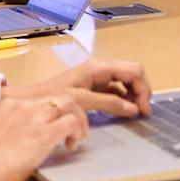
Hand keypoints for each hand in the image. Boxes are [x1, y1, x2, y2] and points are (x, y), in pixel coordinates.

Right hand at [0, 89, 89, 180]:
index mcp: (10, 104)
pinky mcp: (43, 134)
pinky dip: (78, 132)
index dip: (56, 112)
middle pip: (60, 97)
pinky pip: (72, 122)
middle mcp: (23, 105)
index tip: (59, 125)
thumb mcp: (0, 135)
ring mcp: (34, 117)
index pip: (42, 99)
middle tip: (75, 131)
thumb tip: (28, 142)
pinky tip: (72, 146)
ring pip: (71, 104)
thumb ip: (15, 131)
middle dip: (73, 112)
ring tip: (77, 138)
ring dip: (79, 121)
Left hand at [14, 58, 150, 119]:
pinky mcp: (95, 86)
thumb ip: (109, 103)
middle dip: (141, 91)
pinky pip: (117, 89)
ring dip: (134, 96)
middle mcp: (102, 68)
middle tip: (142, 113)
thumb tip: (133, 109)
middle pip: (134, 74)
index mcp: (100, 67)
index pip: (134, 71)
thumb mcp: (83, 100)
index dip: (143, 89)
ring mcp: (99, 76)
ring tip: (134, 113)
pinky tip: (122, 112)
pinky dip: (124, 99)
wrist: (35, 99)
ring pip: (127, 81)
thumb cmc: (54, 96)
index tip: (144, 110)